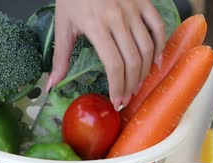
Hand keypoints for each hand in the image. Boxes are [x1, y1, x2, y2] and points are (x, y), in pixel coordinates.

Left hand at [49, 0, 165, 108]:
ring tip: (137, 85)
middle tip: (127, 99)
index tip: (116, 101)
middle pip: (133, 60)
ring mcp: (133, 10)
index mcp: (97, 27)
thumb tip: (52, 84)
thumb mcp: (63, 25)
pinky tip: (156, 61)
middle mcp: (118, 19)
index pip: (114, 65)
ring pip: (148, 47)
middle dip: (131, 84)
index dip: (118, 87)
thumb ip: (60, 57)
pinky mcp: (143, 2)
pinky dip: (160, 45)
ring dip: (145, 71)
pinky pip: (158, 26)